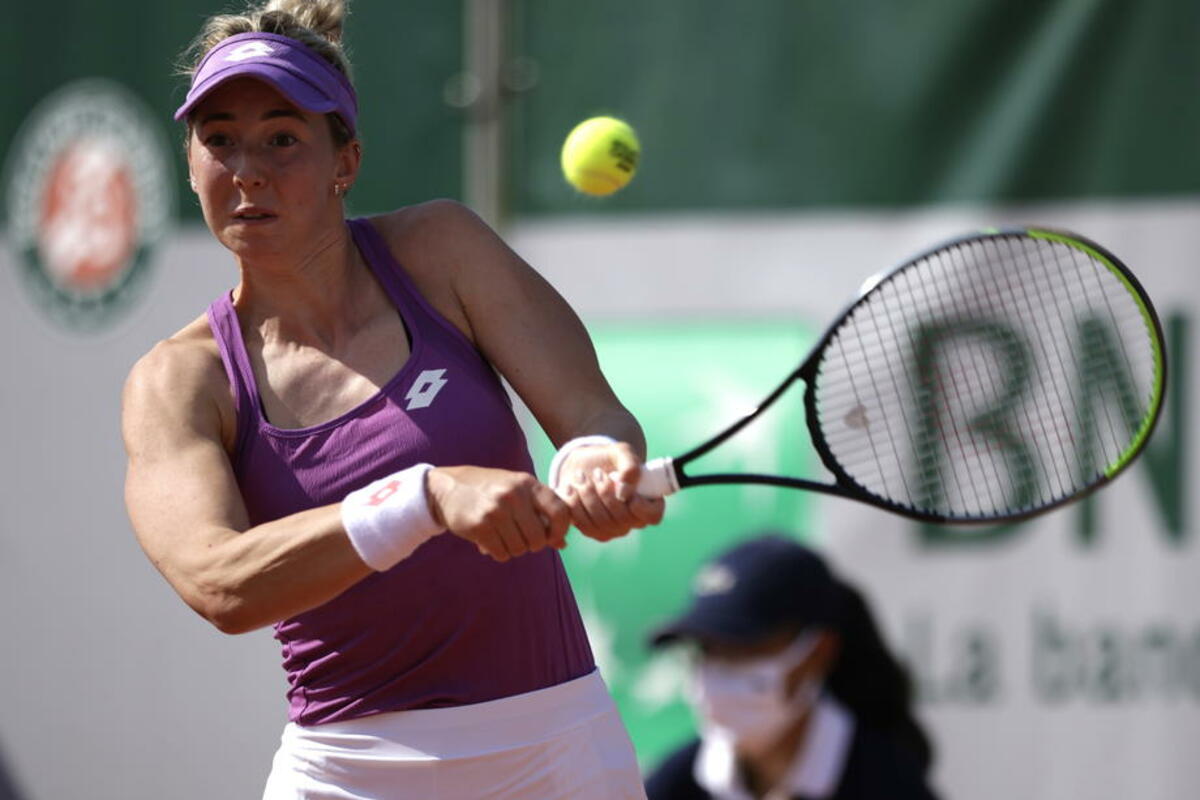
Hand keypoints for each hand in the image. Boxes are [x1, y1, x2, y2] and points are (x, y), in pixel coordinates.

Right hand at [425, 466, 569, 561]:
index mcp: (528, 484)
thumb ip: (541, 513)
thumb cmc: (490, 490)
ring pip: (519, 549)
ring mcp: (496, 510)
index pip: (560, 512)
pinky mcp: (479, 526)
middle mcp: (514, 495)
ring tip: (503, 536)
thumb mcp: (517, 491)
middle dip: (532, 544)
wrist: (447, 487)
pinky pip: (501, 553)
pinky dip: (499, 552)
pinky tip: (491, 541)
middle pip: (539, 538)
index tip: (551, 537)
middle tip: (521, 538)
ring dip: (513, 549)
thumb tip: (563, 544)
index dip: (560, 531)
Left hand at [557, 442, 664, 540]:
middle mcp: (632, 521)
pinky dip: (575, 505)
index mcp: (647, 502)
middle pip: (623, 519)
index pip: (652, 516)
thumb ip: (630, 467)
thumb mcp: (622, 453)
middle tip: (596, 472)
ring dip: (588, 496)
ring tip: (580, 476)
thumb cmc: (609, 459)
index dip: (641, 507)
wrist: (583, 465)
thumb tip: (625, 491)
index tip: (624, 488)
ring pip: (602, 523)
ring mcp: (612, 529)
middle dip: (606, 494)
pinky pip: (584, 525)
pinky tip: (571, 489)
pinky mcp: (592, 531)